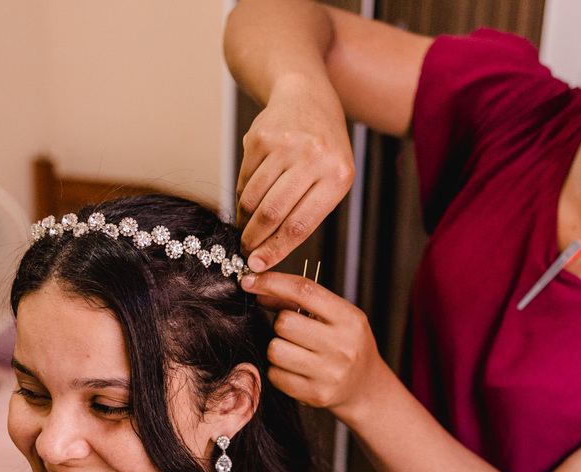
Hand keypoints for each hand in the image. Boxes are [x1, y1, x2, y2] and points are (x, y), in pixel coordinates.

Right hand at [236, 75, 354, 271]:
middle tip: (246, 251)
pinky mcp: (261, 138)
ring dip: (245, 220)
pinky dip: (242, 197)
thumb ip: (308, 212)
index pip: (301, 225)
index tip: (259, 265)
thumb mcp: (332, 177)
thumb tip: (272, 250)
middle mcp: (313, 158)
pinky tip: (247, 201)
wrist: (306, 98)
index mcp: (338, 176)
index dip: (276, 250)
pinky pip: (244, 179)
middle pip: (273, 214)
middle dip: (255, 239)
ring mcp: (285, 146)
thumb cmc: (323, 149)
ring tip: (246, 228)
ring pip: (254, 198)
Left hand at [240, 271, 386, 421]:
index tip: (249, 281)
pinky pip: (276, 375)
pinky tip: (295, 369)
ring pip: (275, 350)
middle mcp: (343, 346)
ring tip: (294, 351)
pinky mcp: (316, 394)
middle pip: (284, 323)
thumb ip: (299, 301)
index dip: (272, 282)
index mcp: (349, 319)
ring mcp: (330, 373)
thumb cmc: (346, 344)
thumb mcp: (335, 317)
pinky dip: (278, 370)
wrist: (365, 387)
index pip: (304, 290)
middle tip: (294, 331)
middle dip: (281, 324)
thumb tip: (257, 290)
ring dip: (277, 347)